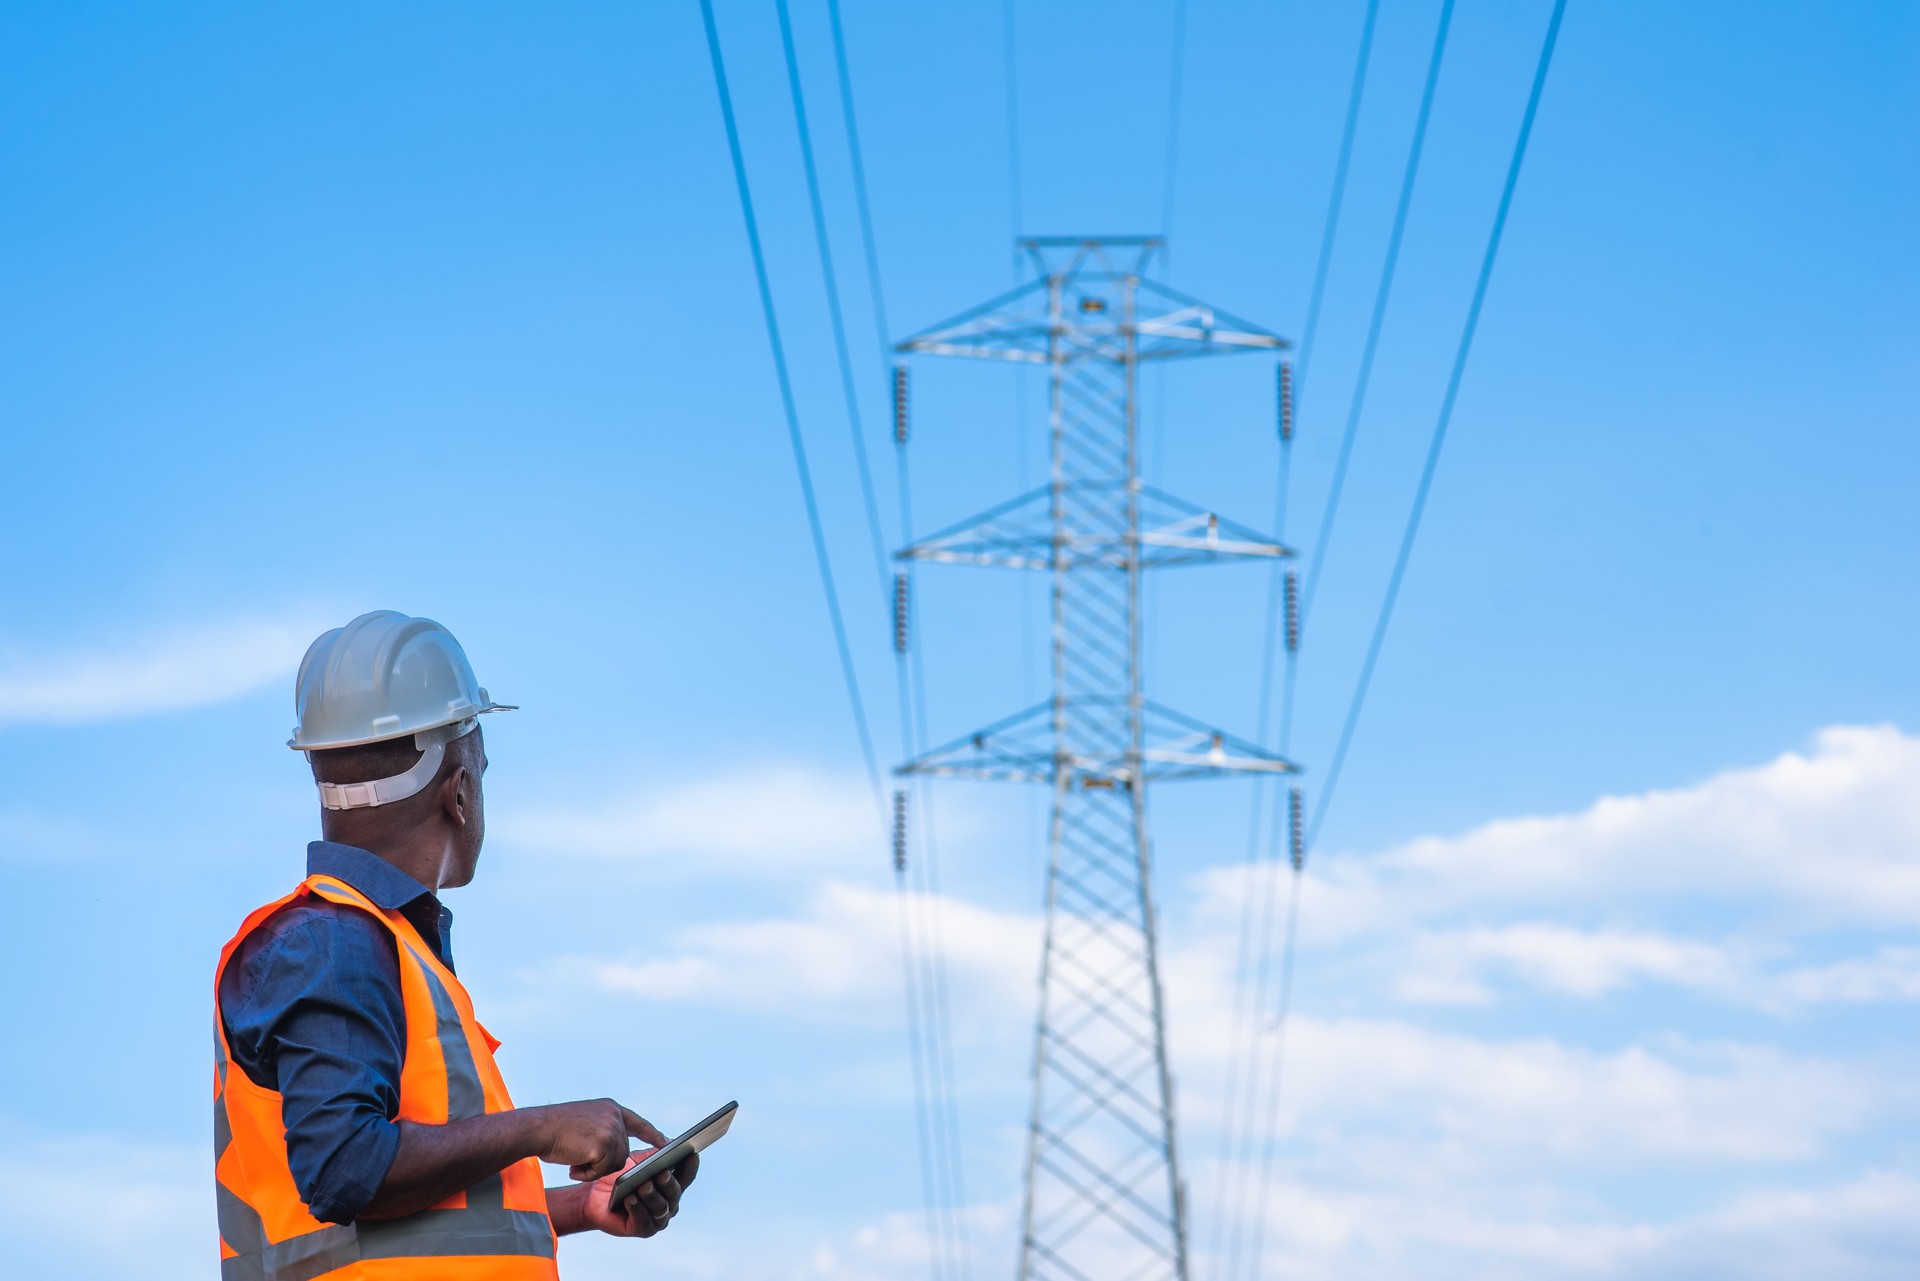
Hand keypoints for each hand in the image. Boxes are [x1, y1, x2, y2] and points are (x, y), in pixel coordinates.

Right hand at [531, 1100, 668, 1181]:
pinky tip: (572, 1166)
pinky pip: (603, 1171)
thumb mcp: (585, 1122)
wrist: (537, 1128)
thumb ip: (603, 1131)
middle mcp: (615, 1116)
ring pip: (614, 1163)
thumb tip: (616, 1152)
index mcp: (610, 1108)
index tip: (666, 1143)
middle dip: (601, 1161)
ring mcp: (611, 1129)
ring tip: (573, 1159)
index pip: (637, 1123)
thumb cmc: (554, 1129)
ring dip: (593, 1168)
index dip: (652, 1135)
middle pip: (622, 1152)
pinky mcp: (605, 1145)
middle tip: (577, 1156)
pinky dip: (587, 1174)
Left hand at [577, 1149, 700, 1237]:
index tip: (691, 1154)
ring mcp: (657, 1219)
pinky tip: (631, 1199)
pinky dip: (637, 1209)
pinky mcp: (642, 1229)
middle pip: (674, 1193)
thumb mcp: (638, 1161)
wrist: (596, 1193)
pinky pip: (643, 1220)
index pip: (686, 1176)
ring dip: (652, 1196)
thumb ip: (654, 1153)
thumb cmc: (620, 1176)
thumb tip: (670, 1143)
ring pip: (660, 1207)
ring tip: (643, 1186)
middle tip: (662, 1173)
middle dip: (669, 1183)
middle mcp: (669, 1204)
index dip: (690, 1166)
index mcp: (672, 1185)